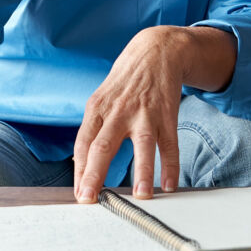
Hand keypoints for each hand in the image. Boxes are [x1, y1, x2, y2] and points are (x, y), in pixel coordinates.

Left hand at [73, 26, 185, 202]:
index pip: (83, 143)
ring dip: (143, 172)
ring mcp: (144, 113)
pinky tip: (170, 184)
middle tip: (90, 198)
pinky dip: (171, 166)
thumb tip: (80, 164)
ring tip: (142, 196)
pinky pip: (169, 144)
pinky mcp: (167, 115)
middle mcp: (118, 111)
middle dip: (95, 174)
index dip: (79, 170)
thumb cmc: (124, 82)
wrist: (155, 52)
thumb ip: (92, 130)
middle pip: (103, 145)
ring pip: (142, 144)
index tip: (80, 194)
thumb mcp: (101, 99)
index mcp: (97, 109)